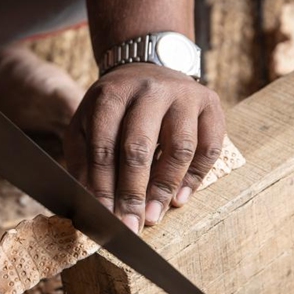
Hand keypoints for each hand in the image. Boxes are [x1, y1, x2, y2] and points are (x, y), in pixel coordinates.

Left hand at [64, 64, 225, 232]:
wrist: (147, 69)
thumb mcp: (85, 124)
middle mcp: (149, 90)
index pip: (104, 146)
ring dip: (165, 188)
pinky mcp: (210, 103)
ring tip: (154, 216)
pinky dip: (196, 176)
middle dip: (133, 192)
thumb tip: (88, 203)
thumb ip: (83, 161)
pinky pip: (210, 146)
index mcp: (112, 94)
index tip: (104, 216)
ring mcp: (183, 95)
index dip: (103, 185)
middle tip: (131, 225)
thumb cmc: (113, 108)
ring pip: (179, 147)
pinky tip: (180, 199)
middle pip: (140, 147)